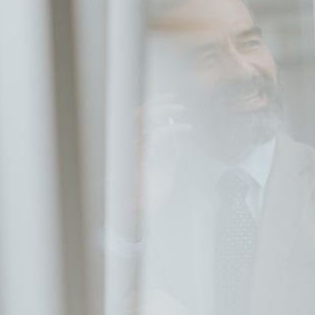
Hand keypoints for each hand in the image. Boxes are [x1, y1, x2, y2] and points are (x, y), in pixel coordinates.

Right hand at [138, 93, 191, 214]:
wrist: (140, 215)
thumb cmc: (150, 197)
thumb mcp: (165, 172)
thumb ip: (170, 156)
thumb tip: (177, 141)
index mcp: (135, 150)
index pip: (139, 122)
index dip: (154, 109)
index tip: (170, 102)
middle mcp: (130, 148)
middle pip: (138, 116)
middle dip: (156, 103)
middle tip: (175, 100)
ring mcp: (132, 152)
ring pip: (143, 120)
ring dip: (163, 110)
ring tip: (180, 109)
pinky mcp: (139, 158)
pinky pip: (155, 135)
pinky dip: (171, 129)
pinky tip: (184, 128)